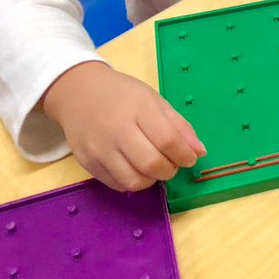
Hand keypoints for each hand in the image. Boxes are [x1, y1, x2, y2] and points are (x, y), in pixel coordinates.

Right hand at [42, 61, 205, 191]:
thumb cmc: (122, 94)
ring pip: (133, 181)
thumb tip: (199, 152)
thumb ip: (179, 126)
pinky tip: (136, 170)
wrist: (78, 93)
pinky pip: (116, 185)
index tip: (190, 158)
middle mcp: (117, 130)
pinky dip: (133, 182)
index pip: (167, 139)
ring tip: (155, 168)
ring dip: (152, 180)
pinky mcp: (87, 164)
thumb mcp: (154, 100)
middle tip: (173, 164)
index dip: (184, 154)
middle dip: (170, 170)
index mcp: (138, 108)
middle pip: (151, 163)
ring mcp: (99, 149)